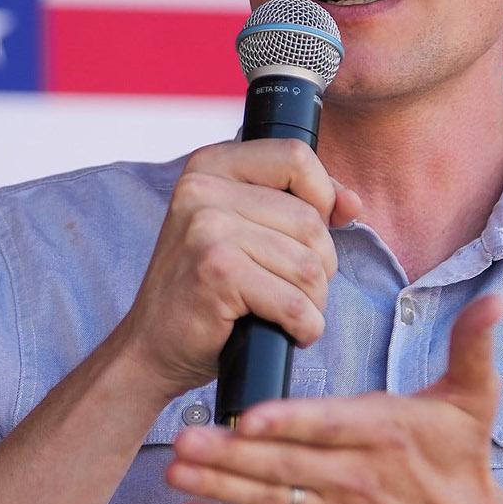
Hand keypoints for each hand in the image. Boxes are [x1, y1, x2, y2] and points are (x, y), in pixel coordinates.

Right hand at [113, 139, 363, 400]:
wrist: (151, 346)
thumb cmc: (204, 289)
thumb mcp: (244, 229)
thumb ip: (297, 203)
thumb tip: (351, 202)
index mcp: (210, 166)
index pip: (295, 156)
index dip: (322, 197)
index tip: (312, 235)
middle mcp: (202, 189)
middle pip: (310, 219)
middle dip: (320, 265)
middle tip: (290, 289)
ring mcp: (207, 230)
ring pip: (309, 264)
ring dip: (313, 301)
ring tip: (286, 313)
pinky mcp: (217, 273)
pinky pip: (295, 302)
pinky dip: (305, 327)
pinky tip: (289, 333)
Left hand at [165, 295, 502, 503]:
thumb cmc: (460, 461)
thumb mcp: (474, 401)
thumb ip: (472, 346)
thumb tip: (493, 301)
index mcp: (385, 435)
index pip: (329, 427)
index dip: (288, 423)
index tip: (248, 416)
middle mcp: (356, 481)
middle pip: (287, 466)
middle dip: (232, 454)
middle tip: (186, 436)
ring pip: (268, 501)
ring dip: (218, 487)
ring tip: (175, 470)